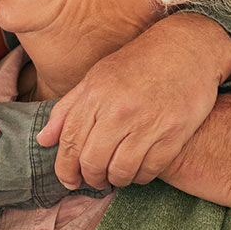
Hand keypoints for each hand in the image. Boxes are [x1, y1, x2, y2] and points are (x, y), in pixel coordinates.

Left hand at [36, 13, 230, 190]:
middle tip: (94, 179)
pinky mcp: (174, 135)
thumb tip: (43, 139)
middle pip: (92, 162)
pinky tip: (138, 169)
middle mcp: (119, 111)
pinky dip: (140, 177)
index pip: (70, 142)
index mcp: (96, 95)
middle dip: (90, 178)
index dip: (65, 168)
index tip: (68, 179)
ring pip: (120, 171)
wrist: (187, 49)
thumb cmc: (138, 63)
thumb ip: (68, 109)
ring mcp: (148, 124)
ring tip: (116, 175)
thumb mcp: (97, 77)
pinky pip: (149, 171)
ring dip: (115, 180)